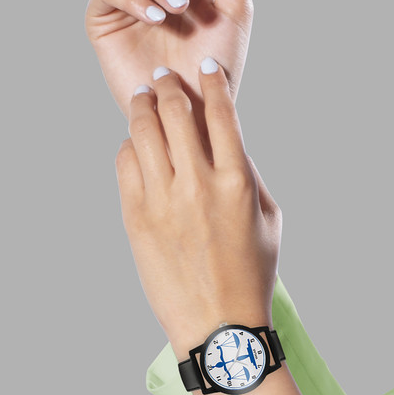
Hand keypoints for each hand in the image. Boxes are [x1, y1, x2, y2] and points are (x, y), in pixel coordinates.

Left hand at [115, 61, 280, 359]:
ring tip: (143, 98)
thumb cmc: (250, 274)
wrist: (217, 325)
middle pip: (175, 112)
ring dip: (142, 107)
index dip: (212, 82)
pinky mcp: (135, 218)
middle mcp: (197, 184)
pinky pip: (125, 164)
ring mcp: (161, 201)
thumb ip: (249, 174)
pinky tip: (135, 143)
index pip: (221, 112)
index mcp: (236, 181)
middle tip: (164, 78)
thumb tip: (227, 141)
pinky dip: (129, 146)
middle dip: (168, 86)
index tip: (206, 69)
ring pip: (143, 132)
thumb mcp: (268, 220)